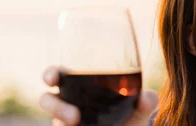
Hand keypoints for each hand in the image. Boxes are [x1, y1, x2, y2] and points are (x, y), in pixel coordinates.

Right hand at [39, 66, 158, 125]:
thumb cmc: (128, 118)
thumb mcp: (139, 110)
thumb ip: (146, 101)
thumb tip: (147, 97)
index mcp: (81, 87)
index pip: (59, 76)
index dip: (51, 74)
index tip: (53, 78)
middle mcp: (69, 104)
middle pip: (47, 99)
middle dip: (52, 104)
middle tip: (73, 115)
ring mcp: (67, 121)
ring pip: (54, 118)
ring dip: (62, 118)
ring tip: (77, 123)